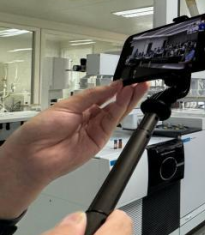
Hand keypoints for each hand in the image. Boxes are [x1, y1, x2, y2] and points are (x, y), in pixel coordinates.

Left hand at [0, 80, 148, 217]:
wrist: (34, 155)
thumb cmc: (41, 130)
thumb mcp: (67, 105)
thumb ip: (92, 96)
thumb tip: (111, 86)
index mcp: (81, 107)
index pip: (104, 95)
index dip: (116, 87)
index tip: (127, 79)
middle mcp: (90, 118)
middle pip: (115, 104)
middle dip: (128, 93)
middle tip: (140, 82)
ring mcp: (96, 130)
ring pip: (117, 112)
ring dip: (129, 99)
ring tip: (138, 87)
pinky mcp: (100, 140)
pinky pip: (113, 122)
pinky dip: (121, 109)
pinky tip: (126, 98)